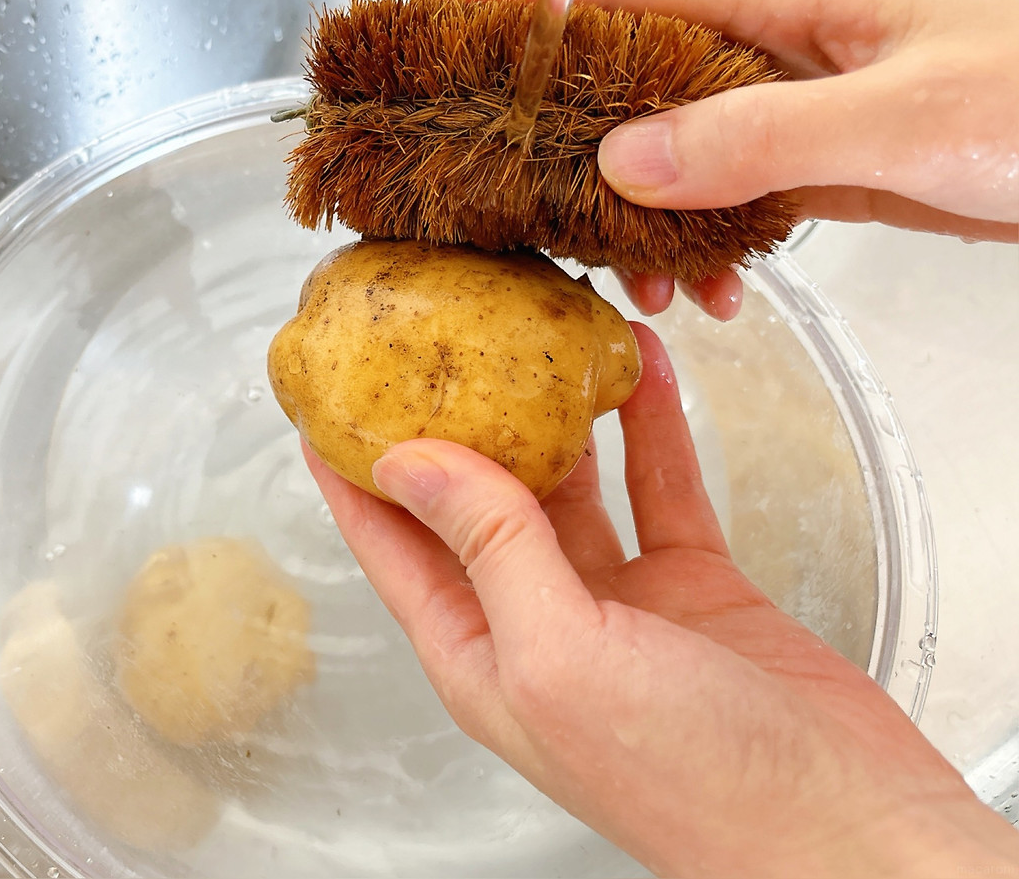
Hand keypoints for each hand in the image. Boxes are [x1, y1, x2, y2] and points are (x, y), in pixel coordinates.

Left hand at [305, 324, 1018, 875]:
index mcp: (480, 654)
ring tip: (540, 340)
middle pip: (475, 505)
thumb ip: (490, 549)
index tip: (330, 400)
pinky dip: (650, 430)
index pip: (392, 548)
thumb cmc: (690, 782)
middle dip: (455, 426)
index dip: (355, 475)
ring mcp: (616, 603)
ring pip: (571, 487)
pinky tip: (640, 372)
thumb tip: (412, 463)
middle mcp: (537, 624)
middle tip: (438, 344)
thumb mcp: (560, 656)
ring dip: (558, 417)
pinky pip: (659, 487)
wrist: (839, 828)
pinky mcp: (690, 585)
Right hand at [414, 0, 1018, 320]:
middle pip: (632, 74)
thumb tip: (629, 160)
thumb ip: (758, 136)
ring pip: (678, 151)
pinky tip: (712, 288)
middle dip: (563, 129)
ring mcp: (802, 104)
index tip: (433, 13)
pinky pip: (734, 197)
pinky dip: (709, 243)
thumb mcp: (899, 118)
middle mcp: (782, 44)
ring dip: (644, 216)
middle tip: (496, 180)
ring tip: (635, 280)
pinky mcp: (825, 161)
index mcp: (791, 0)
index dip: (521, 1)